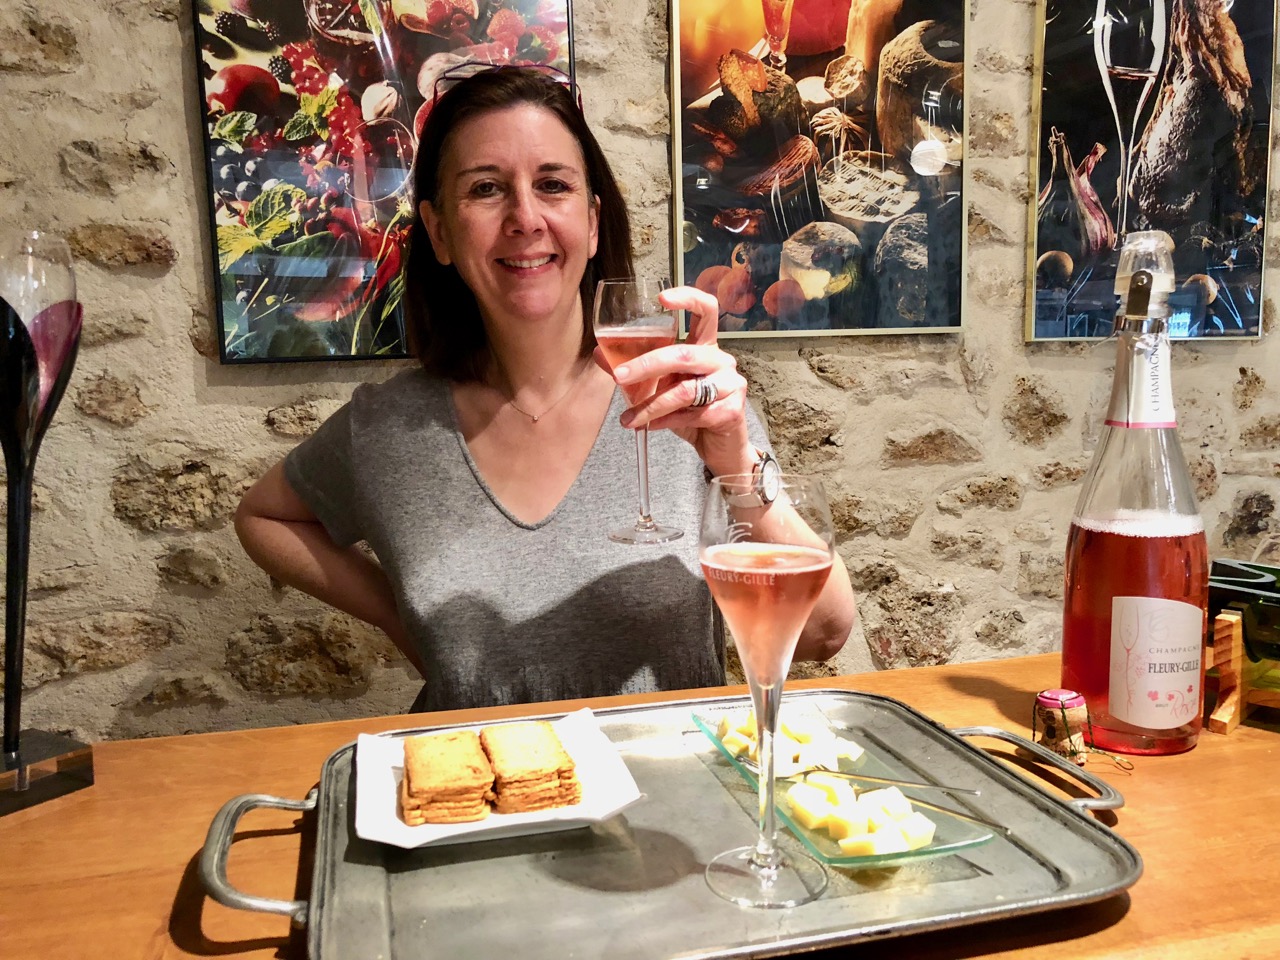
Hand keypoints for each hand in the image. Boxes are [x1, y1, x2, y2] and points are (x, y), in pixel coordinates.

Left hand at [592, 285, 755, 477]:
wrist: (717, 447)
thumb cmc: (690, 411)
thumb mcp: (660, 388)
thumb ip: (634, 370)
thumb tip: (599, 352)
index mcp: (705, 347)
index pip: (706, 310)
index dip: (688, 298)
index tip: (661, 298)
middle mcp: (721, 360)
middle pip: (683, 354)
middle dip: (646, 365)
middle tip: (619, 377)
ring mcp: (730, 384)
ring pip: (684, 391)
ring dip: (650, 405)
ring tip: (628, 419)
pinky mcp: (731, 410)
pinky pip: (692, 414)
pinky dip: (666, 421)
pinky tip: (649, 427)